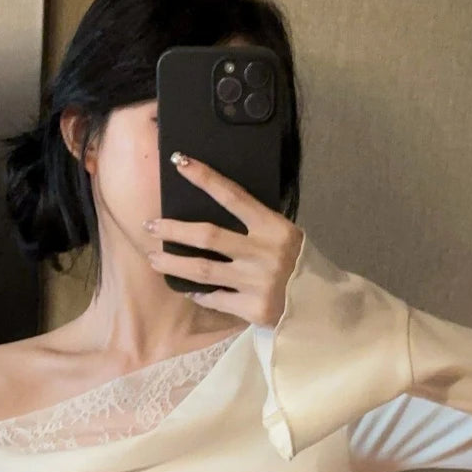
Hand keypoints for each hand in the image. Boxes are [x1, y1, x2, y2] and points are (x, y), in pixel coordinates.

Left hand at [144, 152, 303, 328]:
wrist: (321, 305)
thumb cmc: (300, 266)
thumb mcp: (285, 237)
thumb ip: (257, 226)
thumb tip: (216, 211)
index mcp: (273, 227)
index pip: (233, 195)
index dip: (204, 178)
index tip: (180, 162)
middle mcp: (263, 252)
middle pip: (207, 236)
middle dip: (173, 229)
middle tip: (150, 225)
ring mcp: (256, 282)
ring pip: (203, 271)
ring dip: (173, 263)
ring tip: (154, 259)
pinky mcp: (252, 308)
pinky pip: (215, 299)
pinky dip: (199, 294)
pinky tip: (188, 290)